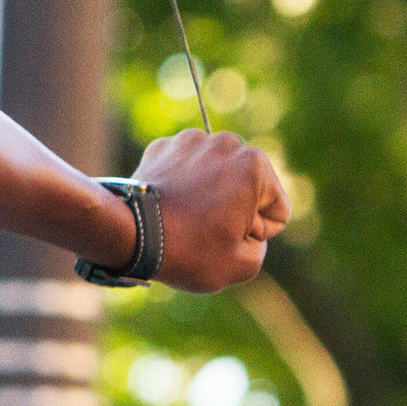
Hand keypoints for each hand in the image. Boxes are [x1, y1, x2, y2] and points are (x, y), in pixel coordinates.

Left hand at [134, 128, 290, 291]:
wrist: (129, 234)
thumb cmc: (189, 251)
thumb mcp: (242, 265)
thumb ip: (261, 245)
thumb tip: (245, 228)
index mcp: (256, 166)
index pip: (277, 210)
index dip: (257, 233)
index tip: (229, 237)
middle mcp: (227, 142)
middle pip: (248, 189)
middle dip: (235, 210)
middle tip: (205, 229)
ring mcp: (191, 140)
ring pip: (217, 177)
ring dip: (209, 195)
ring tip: (185, 216)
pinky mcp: (163, 146)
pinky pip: (187, 170)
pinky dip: (181, 185)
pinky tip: (169, 203)